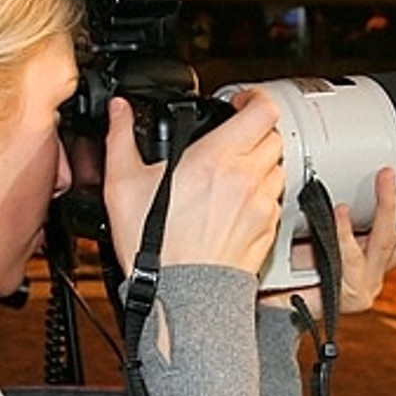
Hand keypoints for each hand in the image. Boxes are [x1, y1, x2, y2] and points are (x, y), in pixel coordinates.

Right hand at [101, 89, 284, 277]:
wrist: (181, 296)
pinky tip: (235, 204)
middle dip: (254, 131)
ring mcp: (262, 205)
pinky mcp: (268, 230)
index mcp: (217, 158)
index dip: (253, 98)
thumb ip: (121, 139)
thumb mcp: (123, 185)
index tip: (237, 104)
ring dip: (260, 163)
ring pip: (277, 167)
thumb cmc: (155, 248)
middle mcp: (246, 178)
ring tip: (232, 173)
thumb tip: (118, 112)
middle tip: (231, 139)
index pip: (263, 109)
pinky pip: (275, 200)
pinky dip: (261, 195)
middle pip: (273, 136)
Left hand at [270, 164, 395, 318]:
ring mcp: (364, 281)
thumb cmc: (296, 271)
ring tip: (386, 175)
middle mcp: (381, 272)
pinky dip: (344, 228)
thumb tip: (350, 185)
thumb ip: (348, 220)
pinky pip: (346, 251)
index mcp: (385, 261)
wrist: (270, 308)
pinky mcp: (342, 285)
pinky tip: (339, 209)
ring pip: (390, 241)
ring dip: (390, 205)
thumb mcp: (331, 242)